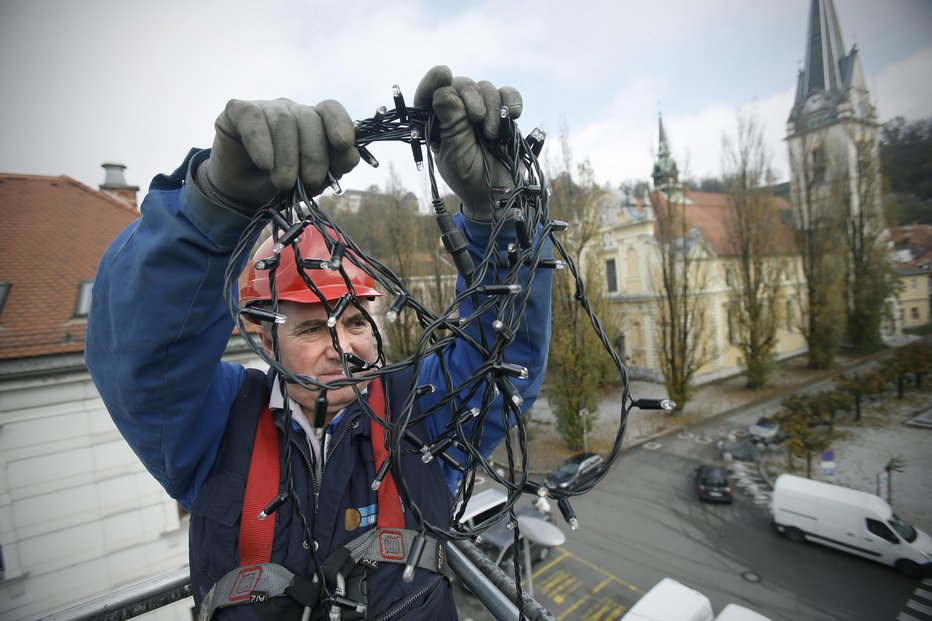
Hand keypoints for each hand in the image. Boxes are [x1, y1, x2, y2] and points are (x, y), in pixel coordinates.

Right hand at [206, 98, 359, 207]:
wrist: (242, 193)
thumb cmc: (281, 182)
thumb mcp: (313, 180)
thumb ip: (335, 166)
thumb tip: (350, 154)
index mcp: (313, 123)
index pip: (331, 110)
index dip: (340, 124)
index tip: (343, 145)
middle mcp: (291, 110)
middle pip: (309, 119)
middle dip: (314, 155)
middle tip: (310, 182)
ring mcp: (265, 108)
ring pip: (284, 121)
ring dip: (287, 157)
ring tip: (283, 183)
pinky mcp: (237, 111)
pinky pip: (254, 119)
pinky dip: (261, 144)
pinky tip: (264, 164)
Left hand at [414, 66, 522, 221]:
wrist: (501, 195)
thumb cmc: (471, 179)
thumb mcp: (457, 156)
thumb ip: (452, 125)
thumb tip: (444, 91)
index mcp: (437, 124)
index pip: (429, 95)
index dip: (433, 82)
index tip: (443, 74)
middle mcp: (458, 113)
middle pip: (461, 85)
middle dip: (470, 97)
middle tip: (477, 118)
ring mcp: (482, 112)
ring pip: (485, 88)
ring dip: (491, 107)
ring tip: (493, 135)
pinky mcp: (503, 115)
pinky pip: (508, 95)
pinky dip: (511, 100)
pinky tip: (514, 114)